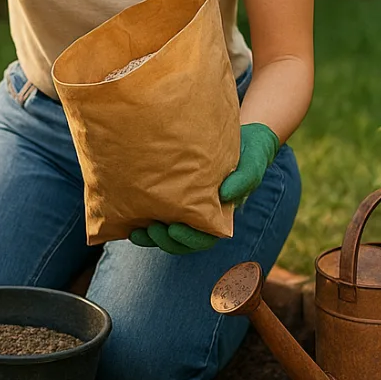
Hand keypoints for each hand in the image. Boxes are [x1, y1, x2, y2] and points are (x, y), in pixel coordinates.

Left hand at [127, 123, 279, 254]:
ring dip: (150, 236)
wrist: (241, 139)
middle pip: (182, 241)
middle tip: (151, 230)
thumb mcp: (251, 166)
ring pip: (167, 231)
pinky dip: (144, 217)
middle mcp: (202, 216)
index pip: (204, 238)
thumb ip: (243, 181)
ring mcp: (187, 207)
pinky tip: (129, 214)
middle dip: (164, 241)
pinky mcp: (174, 195)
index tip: (173, 229)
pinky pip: (159, 212)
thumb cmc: (249, 155)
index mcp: (220, 216)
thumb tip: (225, 195)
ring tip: (134, 232)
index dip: (188, 239)